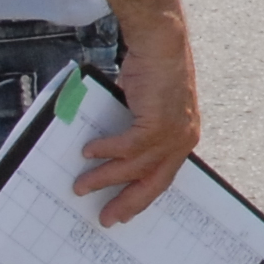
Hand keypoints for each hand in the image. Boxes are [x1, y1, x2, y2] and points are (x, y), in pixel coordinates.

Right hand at [78, 24, 199, 227]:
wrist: (161, 43)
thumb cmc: (152, 70)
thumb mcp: (146, 108)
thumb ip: (135, 130)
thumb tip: (108, 154)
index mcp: (182, 139)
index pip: (162, 177)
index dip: (142, 197)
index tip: (125, 214)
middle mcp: (182, 140)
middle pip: (153, 183)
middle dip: (127, 203)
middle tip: (106, 219)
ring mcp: (173, 133)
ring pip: (135, 168)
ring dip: (105, 178)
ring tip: (81, 186)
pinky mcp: (158, 122)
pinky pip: (128, 147)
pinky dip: (106, 151)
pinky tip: (89, 152)